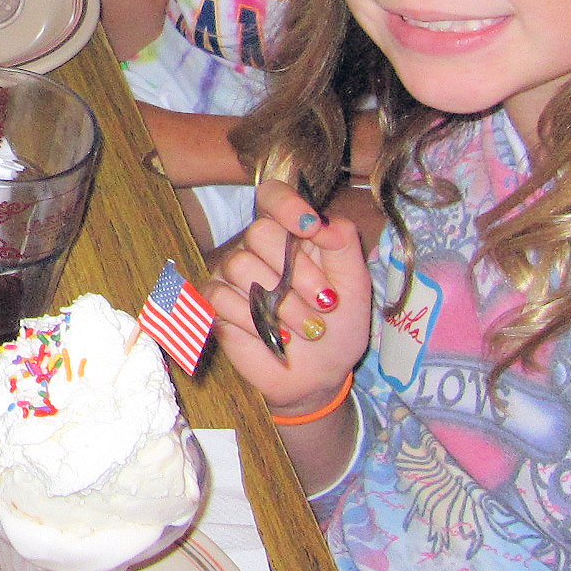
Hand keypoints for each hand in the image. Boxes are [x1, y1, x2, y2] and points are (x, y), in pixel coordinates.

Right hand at [206, 181, 371, 414]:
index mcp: (292, 234)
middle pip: (258, 232)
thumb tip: (322, 222)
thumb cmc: (338, 327)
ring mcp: (232, 274)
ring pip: (240, 265)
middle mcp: (258, 248)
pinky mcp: (216, 303)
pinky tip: (278, 337)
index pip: (273, 196)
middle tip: (324, 302)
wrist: (319, 375)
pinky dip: (254, 320)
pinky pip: (221, 297)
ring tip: (307, 329)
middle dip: (296, 271)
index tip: (309, 226)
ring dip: (281, 303)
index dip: (285, 203)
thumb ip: (344, 246)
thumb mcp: (355, 286)